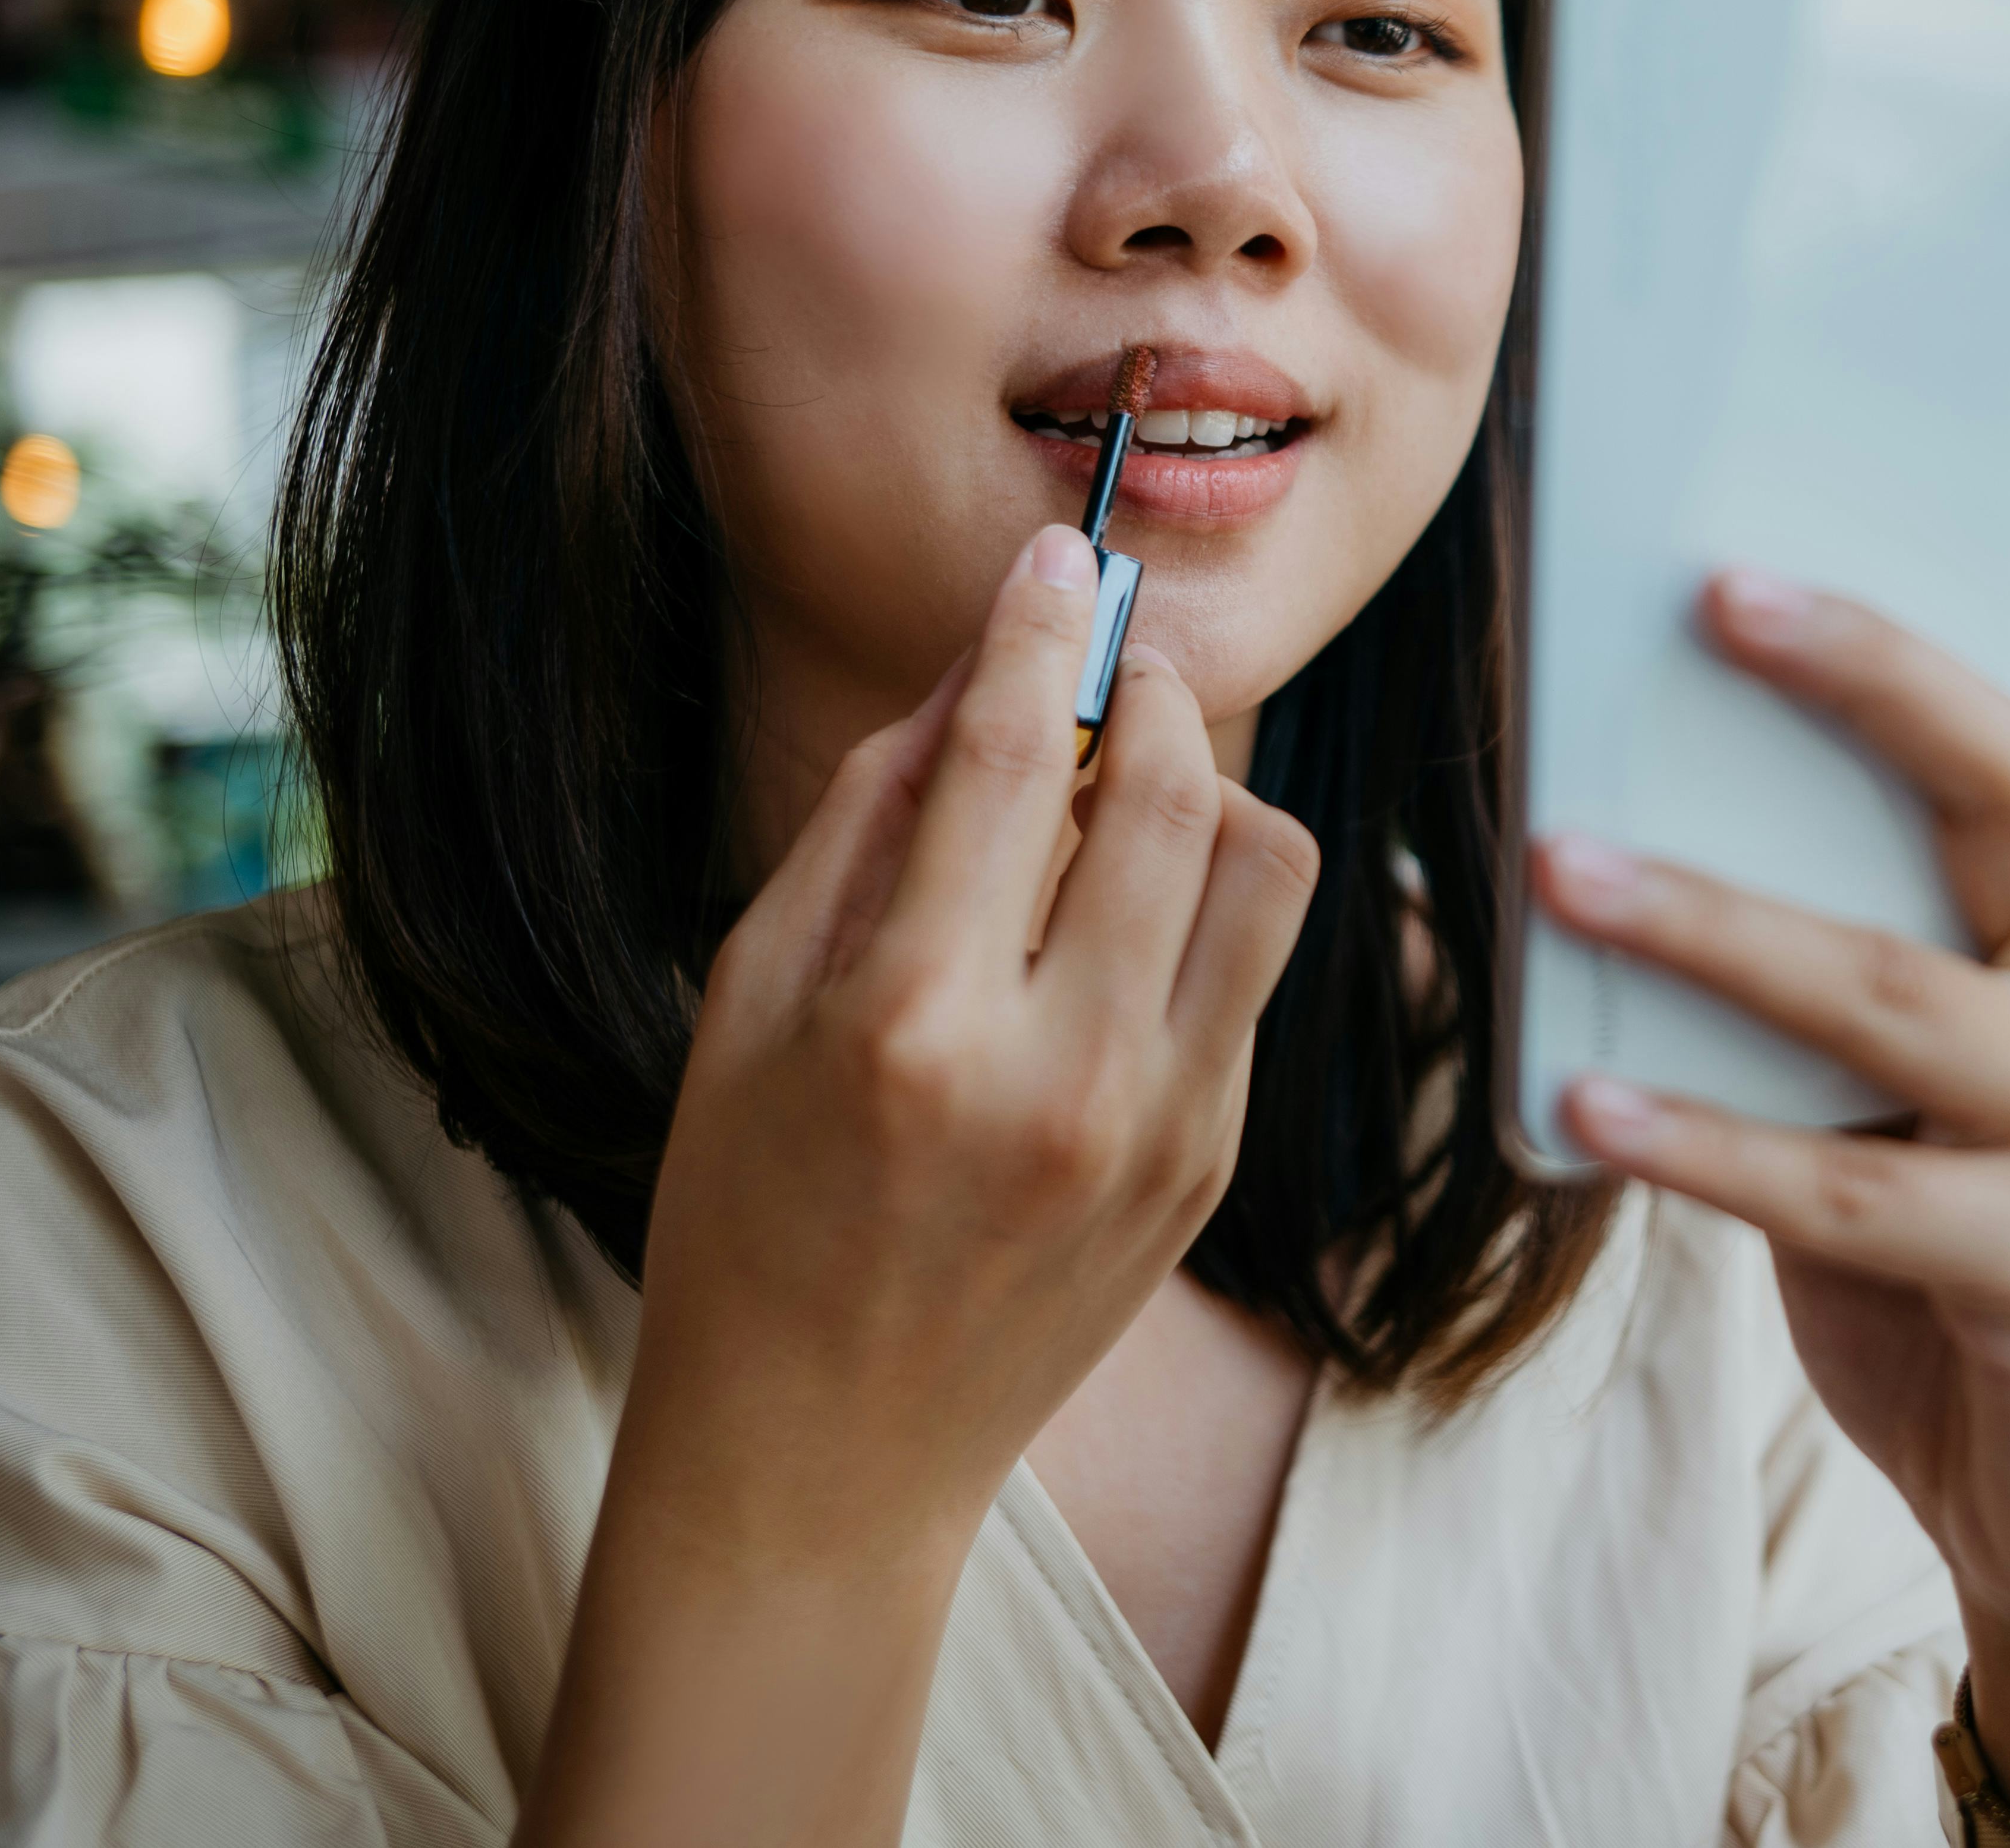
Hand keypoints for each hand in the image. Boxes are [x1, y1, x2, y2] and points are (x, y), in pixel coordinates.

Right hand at [517, 527, 1316, 1847]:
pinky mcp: (1211, 1163)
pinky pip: (1253, 969)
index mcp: (908, 1023)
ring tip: (1125, 789)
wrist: (826, 1453)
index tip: (1059, 556)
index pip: (1006, 760)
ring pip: (1261, 865)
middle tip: (1104, 664)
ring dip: (1204, 788)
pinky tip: (1123, 916)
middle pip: (1170, 790)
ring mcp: (1158, 1125)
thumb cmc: (748, 1211)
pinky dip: (1201, 901)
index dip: (1039, 630)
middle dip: (1144, 690)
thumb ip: (869, 823)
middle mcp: (1056, 1072)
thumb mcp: (750, 1001)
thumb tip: (974, 676)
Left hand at [1536, 571, 2009, 1844]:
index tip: (1743, 573)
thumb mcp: (1915, 1116)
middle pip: (1994, 807)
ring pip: (1889, 996)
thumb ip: (1836, 1001)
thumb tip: (1631, 852)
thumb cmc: (1974, 1283)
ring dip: (1711, 925)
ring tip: (1557, 865)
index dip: (1890, 657)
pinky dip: (1704, 1143)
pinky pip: (1846, 1191)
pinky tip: (1584, 1097)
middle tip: (1704, 602)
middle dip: (1857, 689)